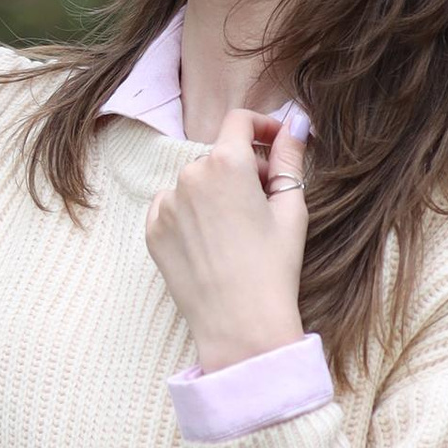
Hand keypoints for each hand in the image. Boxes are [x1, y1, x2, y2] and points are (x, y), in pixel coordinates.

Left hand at [143, 108, 308, 373]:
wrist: (240, 325)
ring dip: (216, 191)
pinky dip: (191, 214)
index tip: (275, 142)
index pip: (239, 121)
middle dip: (243, 168)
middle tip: (266, 201)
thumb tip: (295, 122)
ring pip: (195, 182)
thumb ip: (289, 158)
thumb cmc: (273, 268)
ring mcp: (166, 204)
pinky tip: (212, 242)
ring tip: (238, 230)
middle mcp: (188, 176)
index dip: (261, 126)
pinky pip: (172, 206)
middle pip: (219, 155)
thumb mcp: (290, 208)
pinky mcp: (152, 230)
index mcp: (226, 163)